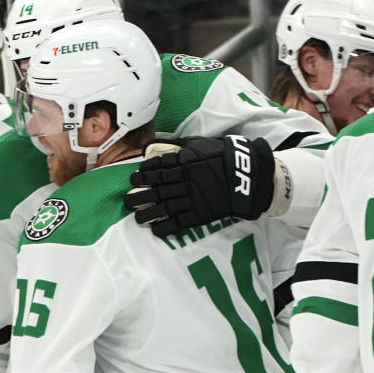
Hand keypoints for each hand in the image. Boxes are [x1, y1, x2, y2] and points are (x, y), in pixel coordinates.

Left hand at [124, 135, 275, 236]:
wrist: (247, 177)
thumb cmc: (224, 157)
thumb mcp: (201, 145)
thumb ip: (181, 146)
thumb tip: (161, 143)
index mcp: (182, 163)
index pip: (157, 169)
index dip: (143, 174)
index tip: (134, 178)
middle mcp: (182, 182)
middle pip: (155, 189)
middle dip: (139, 195)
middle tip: (127, 199)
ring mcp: (190, 199)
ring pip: (162, 207)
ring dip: (147, 213)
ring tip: (137, 217)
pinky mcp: (198, 214)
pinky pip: (178, 222)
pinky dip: (164, 227)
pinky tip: (154, 229)